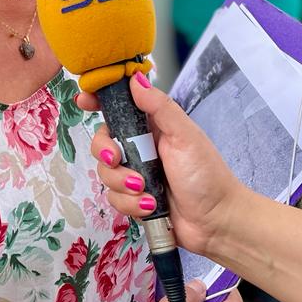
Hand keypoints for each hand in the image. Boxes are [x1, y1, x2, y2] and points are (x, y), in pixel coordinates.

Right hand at [77, 75, 248, 258]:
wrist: (217, 222)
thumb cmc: (207, 175)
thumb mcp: (185, 135)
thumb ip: (160, 107)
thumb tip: (135, 79)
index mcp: (152, 127)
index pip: (118, 107)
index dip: (98, 102)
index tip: (84, 101)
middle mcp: (139, 148)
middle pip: (102, 142)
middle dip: (106, 153)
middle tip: (118, 159)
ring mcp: (135, 174)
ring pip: (105, 173)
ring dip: (122, 183)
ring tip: (146, 190)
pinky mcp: (133, 199)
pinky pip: (114, 198)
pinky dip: (129, 204)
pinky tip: (149, 206)